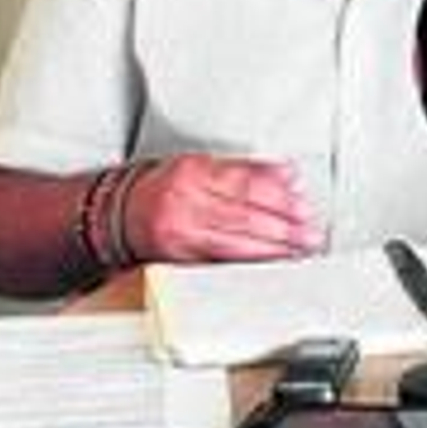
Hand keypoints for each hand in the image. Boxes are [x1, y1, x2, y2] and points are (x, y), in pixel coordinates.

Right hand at [123, 153, 325, 262]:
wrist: (116, 212)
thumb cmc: (164, 187)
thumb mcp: (201, 165)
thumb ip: (245, 170)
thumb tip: (288, 176)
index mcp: (193, 174)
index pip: (246, 186)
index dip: (280, 196)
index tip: (304, 204)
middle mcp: (184, 204)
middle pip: (245, 217)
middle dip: (284, 228)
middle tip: (311, 233)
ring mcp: (180, 234)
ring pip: (236, 244)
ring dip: (273, 249)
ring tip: (298, 250)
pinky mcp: (177, 259)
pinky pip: (221, 262)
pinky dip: (250, 262)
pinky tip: (270, 262)